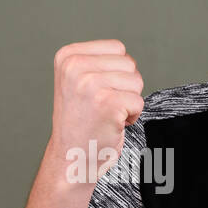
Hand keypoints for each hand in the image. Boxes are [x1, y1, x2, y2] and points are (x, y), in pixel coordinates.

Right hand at [49, 40, 144, 185]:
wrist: (70, 159)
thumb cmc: (80, 122)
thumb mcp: (78, 81)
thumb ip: (97, 62)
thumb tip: (125, 56)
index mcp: (67, 56)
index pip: (117, 48)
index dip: (115, 73)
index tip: (95, 93)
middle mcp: (75, 66)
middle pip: (129, 63)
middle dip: (124, 87)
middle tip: (102, 106)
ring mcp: (90, 84)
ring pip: (136, 81)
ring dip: (128, 102)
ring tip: (106, 114)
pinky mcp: (107, 103)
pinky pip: (139, 102)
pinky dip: (132, 117)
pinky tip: (111, 125)